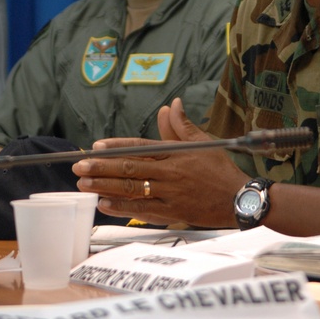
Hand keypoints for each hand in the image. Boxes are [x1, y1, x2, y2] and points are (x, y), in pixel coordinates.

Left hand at [72, 97, 247, 226]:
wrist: (240, 200)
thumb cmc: (219, 170)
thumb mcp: (202, 143)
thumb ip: (181, 125)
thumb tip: (170, 105)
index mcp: (175, 153)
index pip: (140, 147)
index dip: (117, 146)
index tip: (96, 146)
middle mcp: (170, 173)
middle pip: (130, 169)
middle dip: (101, 167)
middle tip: (79, 165)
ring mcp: (169, 195)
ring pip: (131, 189)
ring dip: (105, 186)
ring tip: (84, 183)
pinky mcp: (172, 214)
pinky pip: (142, 211)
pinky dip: (122, 208)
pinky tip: (104, 204)